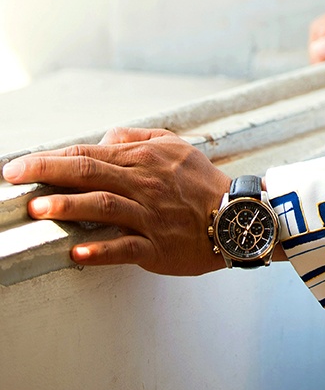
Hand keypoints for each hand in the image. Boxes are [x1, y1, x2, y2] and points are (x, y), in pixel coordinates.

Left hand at [2, 127, 231, 274]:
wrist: (238, 216)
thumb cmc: (202, 182)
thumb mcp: (176, 146)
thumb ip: (138, 138)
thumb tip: (105, 138)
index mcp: (144, 158)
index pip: (89, 153)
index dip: (51, 157)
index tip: (19, 164)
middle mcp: (143, 183)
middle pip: (90, 173)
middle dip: (48, 172)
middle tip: (14, 177)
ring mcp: (149, 215)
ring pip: (105, 206)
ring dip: (69, 207)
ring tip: (38, 208)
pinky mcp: (157, 246)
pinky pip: (126, 248)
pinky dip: (101, 249)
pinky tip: (77, 252)